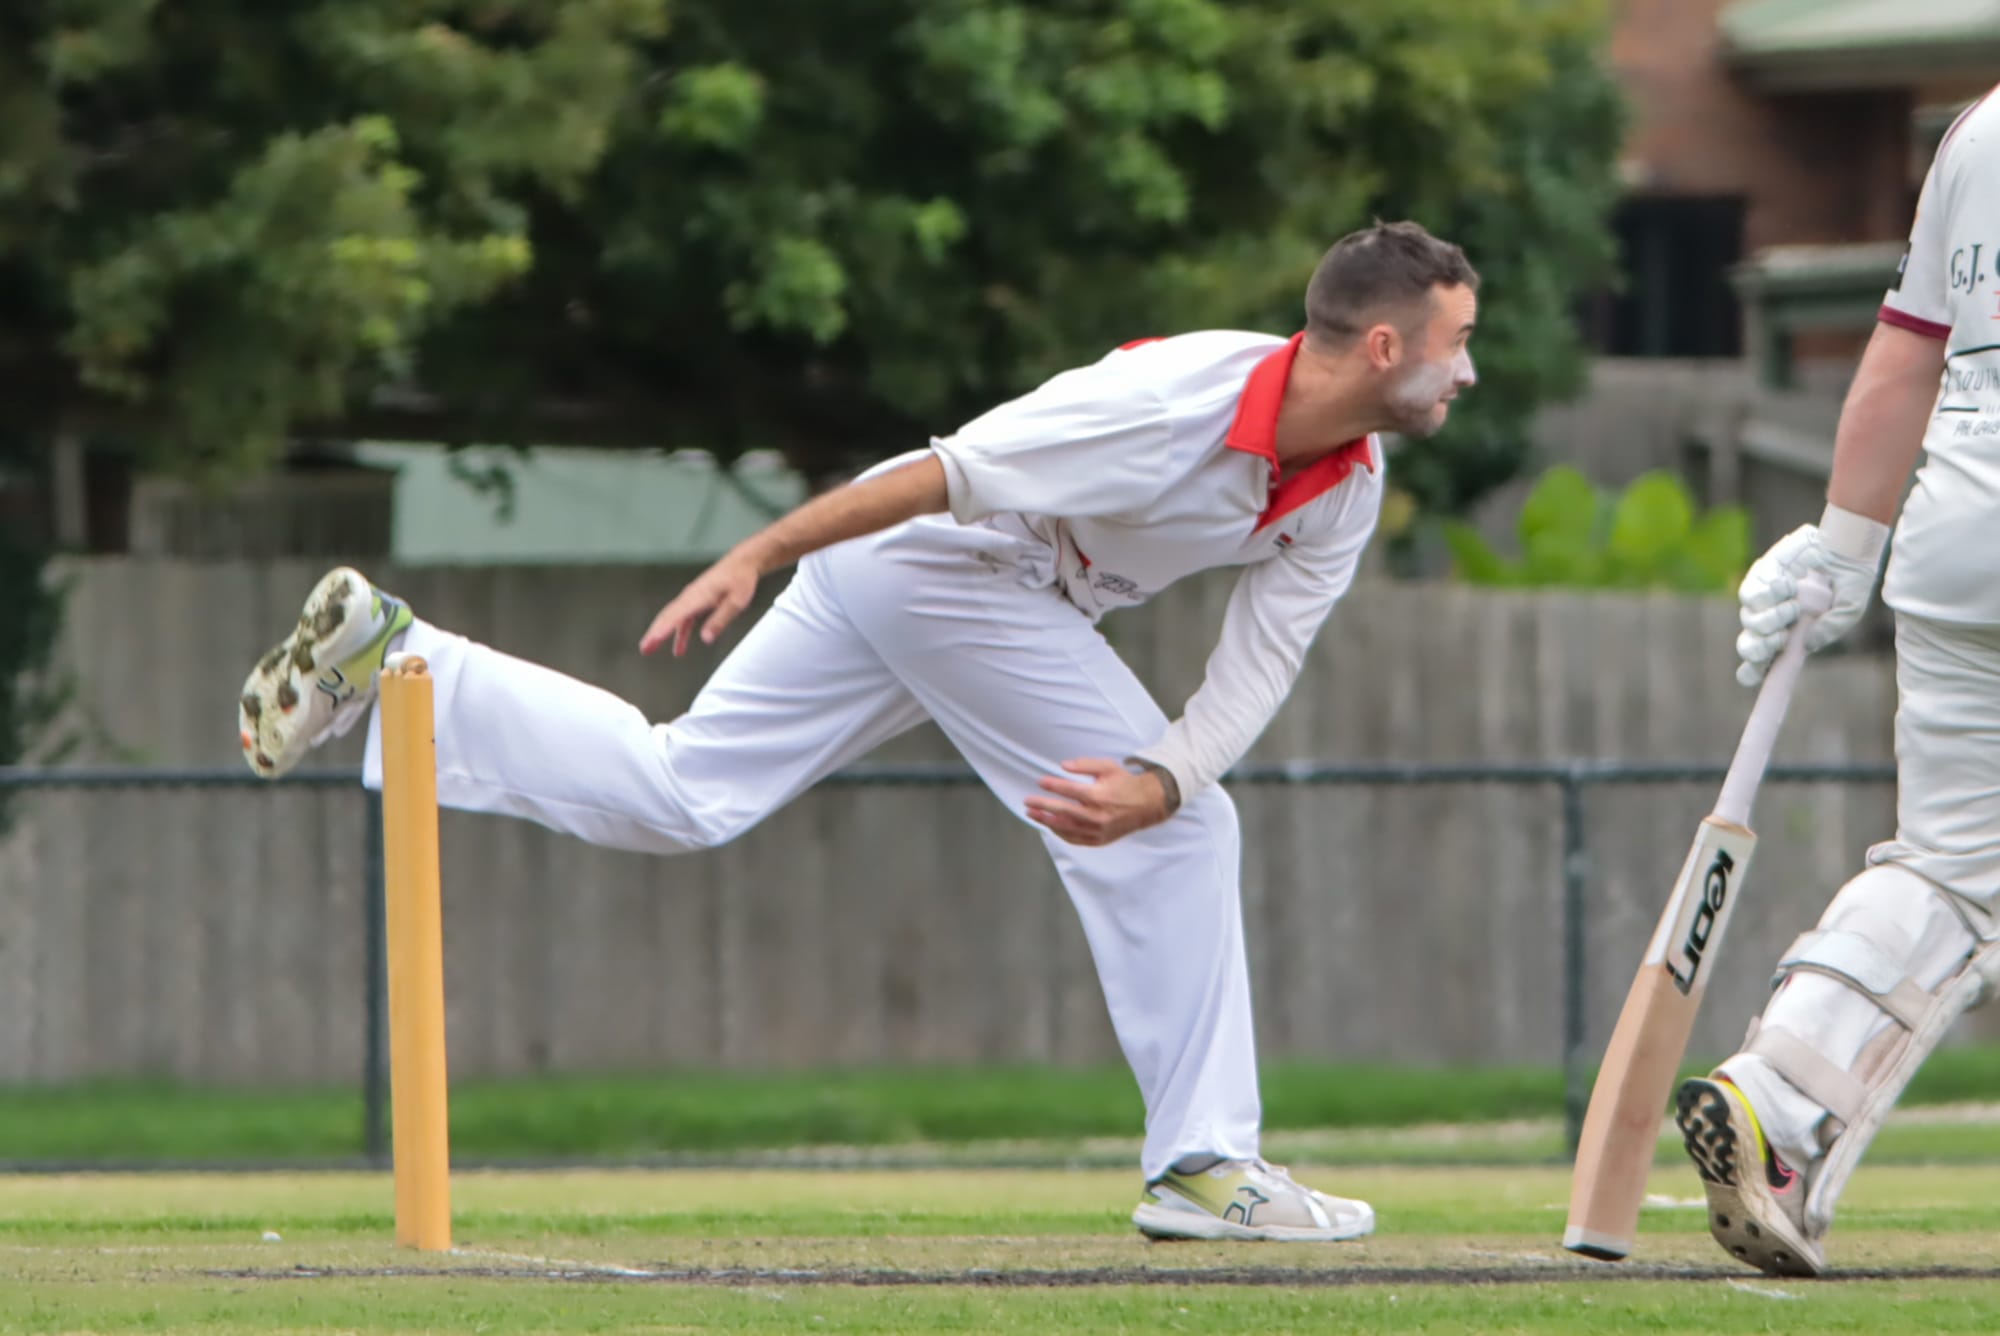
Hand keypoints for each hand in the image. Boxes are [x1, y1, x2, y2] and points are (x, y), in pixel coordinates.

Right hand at [640, 551, 760, 656]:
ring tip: (651, 649)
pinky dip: (678, 632)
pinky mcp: (696, 600)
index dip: (663, 629)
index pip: (676, 615)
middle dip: (654, 633)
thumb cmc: (741, 578)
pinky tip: (680, 647)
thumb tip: (706, 638)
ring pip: (671, 617)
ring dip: (661, 632)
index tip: (653, 640)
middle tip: (644, 649)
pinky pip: (682, 618)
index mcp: (699, 595)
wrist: (742, 562)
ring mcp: (691, 597)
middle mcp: (690, 595)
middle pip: (667, 616)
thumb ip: (720, 620)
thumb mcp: (737, 602)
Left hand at [1024, 757, 1173, 846]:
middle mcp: (1097, 815)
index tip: (1040, 781)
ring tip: (1033, 815)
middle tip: (1027, 802)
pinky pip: (1075, 839)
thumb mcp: (1108, 767)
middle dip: (1042, 806)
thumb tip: (1063, 765)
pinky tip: (1050, 826)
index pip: (1069, 790)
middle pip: (1063, 812)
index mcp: (1099, 796)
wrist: (1147, 805)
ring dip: (1047, 822)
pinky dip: (1061, 833)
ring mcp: (1098, 830)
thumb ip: (1085, 765)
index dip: (1052, 785)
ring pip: (1067, 828)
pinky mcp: (1100, 840)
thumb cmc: (1124, 783)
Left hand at [1735, 509, 1887, 685]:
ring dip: (1770, 619)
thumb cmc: (1850, 577)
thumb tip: (1807, 644)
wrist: (1849, 542)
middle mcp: (1773, 618)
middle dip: (1759, 648)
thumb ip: (1832, 628)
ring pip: (1748, 619)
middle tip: (1780, 639)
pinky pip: (1750, 593)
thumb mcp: (1849, 608)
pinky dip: (1769, 594)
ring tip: (1793, 607)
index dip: (1752, 671)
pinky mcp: (1759, 574)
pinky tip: (1789, 586)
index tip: (1751, 677)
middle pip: (1749, 644)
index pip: (1763, 659)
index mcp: (1791, 633)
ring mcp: (1763, 597)